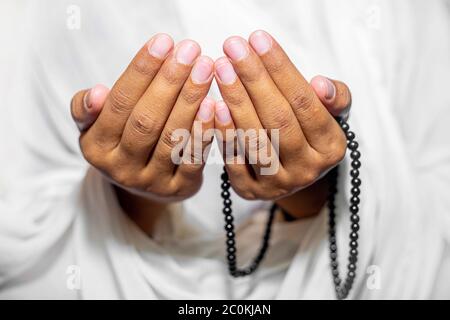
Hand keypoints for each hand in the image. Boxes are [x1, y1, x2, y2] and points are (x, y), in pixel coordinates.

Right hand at [71, 34, 215, 205]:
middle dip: (170, 81)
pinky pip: (193, 159)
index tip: (163, 42)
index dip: (142, 71)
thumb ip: (87, 109)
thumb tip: (97, 92)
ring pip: (172, 137)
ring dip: (190, 100)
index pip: (120, 103)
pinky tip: (215, 105)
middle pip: (147, 119)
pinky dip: (204, 131)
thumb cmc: (121, 143)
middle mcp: (121, 168)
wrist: (141, 187)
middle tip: (190, 50)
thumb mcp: (94, 127)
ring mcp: (151, 182)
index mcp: (96, 147)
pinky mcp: (179, 190)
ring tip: (205, 69)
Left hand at [213, 31, 350, 216]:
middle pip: (278, 119)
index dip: (281, 69)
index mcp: (331, 147)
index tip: (259, 39)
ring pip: (255, 139)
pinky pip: (234, 161)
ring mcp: (278, 185)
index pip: (305, 102)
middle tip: (232, 47)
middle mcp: (307, 170)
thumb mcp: (330, 113)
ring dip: (236, 101)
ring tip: (221, 69)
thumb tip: (320, 85)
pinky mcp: (250, 191)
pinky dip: (224, 133)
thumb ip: (334, 97)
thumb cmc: (308, 131)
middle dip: (253, 79)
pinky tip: (214, 105)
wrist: (292, 171)